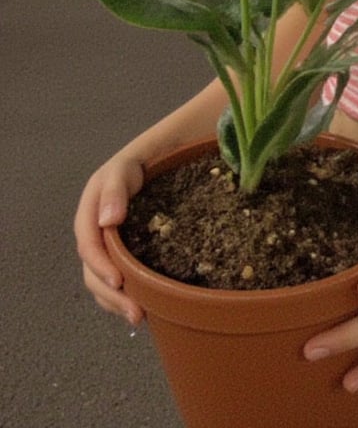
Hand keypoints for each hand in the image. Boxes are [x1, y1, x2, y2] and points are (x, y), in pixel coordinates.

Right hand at [73, 154, 145, 325]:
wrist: (147, 163)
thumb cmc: (133, 166)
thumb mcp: (122, 171)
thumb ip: (114, 191)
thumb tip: (107, 220)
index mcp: (88, 216)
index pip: (88, 247)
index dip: (100, 266)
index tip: (119, 282)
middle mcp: (92, 236)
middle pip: (92, 272)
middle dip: (111, 295)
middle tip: (136, 312)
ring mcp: (104, 247)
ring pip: (100, 281)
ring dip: (116, 302)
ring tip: (139, 316)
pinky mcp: (117, 255)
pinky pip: (112, 280)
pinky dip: (122, 296)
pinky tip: (138, 306)